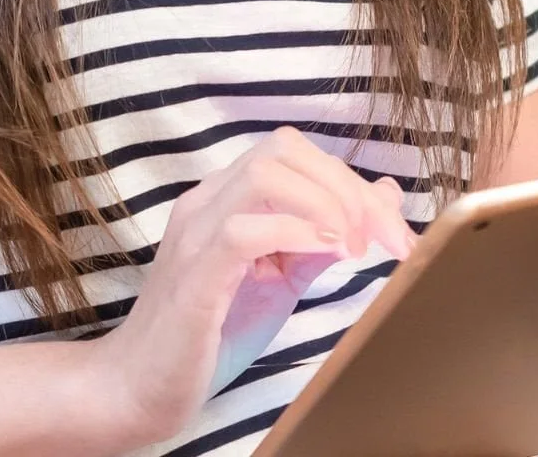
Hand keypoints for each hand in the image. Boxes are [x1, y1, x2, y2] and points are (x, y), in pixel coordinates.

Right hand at [92, 126, 417, 443]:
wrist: (141, 388)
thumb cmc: (211, 334)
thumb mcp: (284, 279)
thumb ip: (327, 236)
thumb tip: (386, 196)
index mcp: (228, 198)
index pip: (298, 155)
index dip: (355, 184)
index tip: (396, 234)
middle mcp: (208, 201)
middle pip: (284, 149)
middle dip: (348, 187)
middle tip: (386, 241)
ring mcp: (196, 233)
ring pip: (264, 172)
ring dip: (325, 203)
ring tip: (352, 248)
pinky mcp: (194, 275)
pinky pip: (243, 230)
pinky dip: (295, 231)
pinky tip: (327, 252)